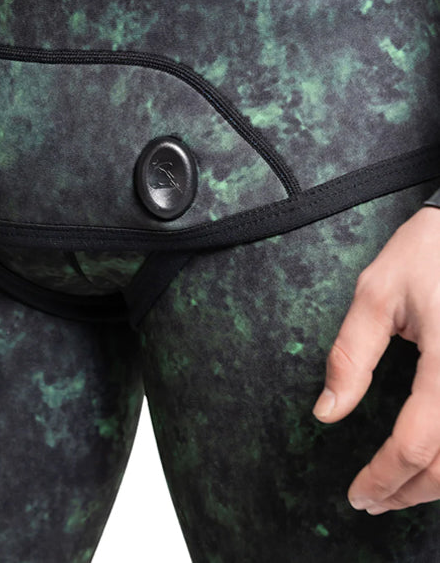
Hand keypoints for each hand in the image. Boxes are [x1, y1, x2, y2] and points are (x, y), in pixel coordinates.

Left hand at [312, 206, 439, 514]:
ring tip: (399, 490)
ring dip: (437, 485)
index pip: (416, 442)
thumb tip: (326, 412)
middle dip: (409, 492)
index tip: (357, 494)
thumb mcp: (376, 295)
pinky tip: (434, 463)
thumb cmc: (426, 254)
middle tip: (372, 500)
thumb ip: (350, 355)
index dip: (385, 477)